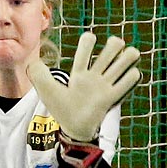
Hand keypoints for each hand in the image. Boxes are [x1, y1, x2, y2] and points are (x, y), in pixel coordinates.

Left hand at [27, 32, 141, 142]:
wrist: (73, 129)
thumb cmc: (62, 109)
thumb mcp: (47, 91)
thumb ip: (39, 75)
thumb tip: (34, 62)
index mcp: (79, 73)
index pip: (85, 50)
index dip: (88, 41)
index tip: (90, 39)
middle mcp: (94, 76)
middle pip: (111, 50)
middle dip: (115, 44)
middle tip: (115, 46)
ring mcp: (104, 85)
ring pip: (124, 62)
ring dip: (128, 57)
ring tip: (130, 56)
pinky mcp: (111, 97)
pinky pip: (128, 81)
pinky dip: (132, 76)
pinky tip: (131, 74)